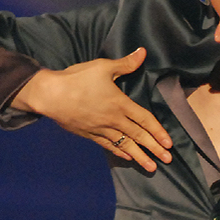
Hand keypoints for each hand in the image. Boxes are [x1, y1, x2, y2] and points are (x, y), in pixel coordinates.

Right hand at [11, 48, 171, 171]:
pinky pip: (108, 145)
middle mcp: (113, 119)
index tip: (169, 143)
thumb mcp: (103, 67)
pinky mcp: (89, 134)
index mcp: (119, 103)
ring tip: (151, 167)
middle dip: (154, 148)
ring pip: (124, 145)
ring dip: (140, 156)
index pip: (144, 120)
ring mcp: (100, 129)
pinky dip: (119, 151)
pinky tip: (128, 156)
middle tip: (167, 160)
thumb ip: (125, 63)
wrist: (50, 95)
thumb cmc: (77, 79)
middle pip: (138, 136)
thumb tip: (142, 52)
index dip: (158, 131)